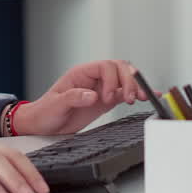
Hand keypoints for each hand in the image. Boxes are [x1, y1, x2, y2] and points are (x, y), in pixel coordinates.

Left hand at [13, 60, 149, 135]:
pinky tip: (149, 96)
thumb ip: (73, 98)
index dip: (112, 79)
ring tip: (142, 98)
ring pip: (125, 79)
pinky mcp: (106, 100)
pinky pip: (125, 93)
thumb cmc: (45, 112)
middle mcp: (94, 78)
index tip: (107, 98)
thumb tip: (92, 94)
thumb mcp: (55, 105)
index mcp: (81, 74)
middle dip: (129, 81)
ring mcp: (102, 88)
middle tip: (129, 99)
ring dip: (136, 86)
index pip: (105, 66)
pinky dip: (138, 94)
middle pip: (119, 68)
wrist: (42, 125)